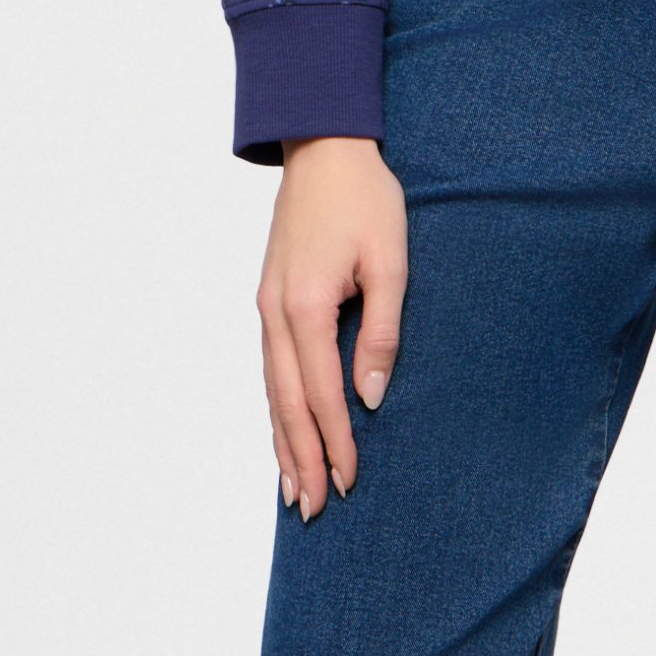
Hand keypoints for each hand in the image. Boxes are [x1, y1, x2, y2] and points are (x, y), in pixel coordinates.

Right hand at [258, 137, 407, 519]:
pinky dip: (274, 406)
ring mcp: (266, 307)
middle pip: (285, 403)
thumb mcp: (389, 260)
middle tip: (311, 509)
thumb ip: (381, 330)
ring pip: (270, 390)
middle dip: (299, 458)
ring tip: (291, 489)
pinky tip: (282, 427)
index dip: (336, 442)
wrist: (324, 146)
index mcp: (305, 306)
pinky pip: (269, 367)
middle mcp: (275, 314)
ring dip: (281, 440)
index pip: (320, 393)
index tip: (348, 482)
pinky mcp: (268, 298)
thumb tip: (370, 396)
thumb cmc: (364, 198)